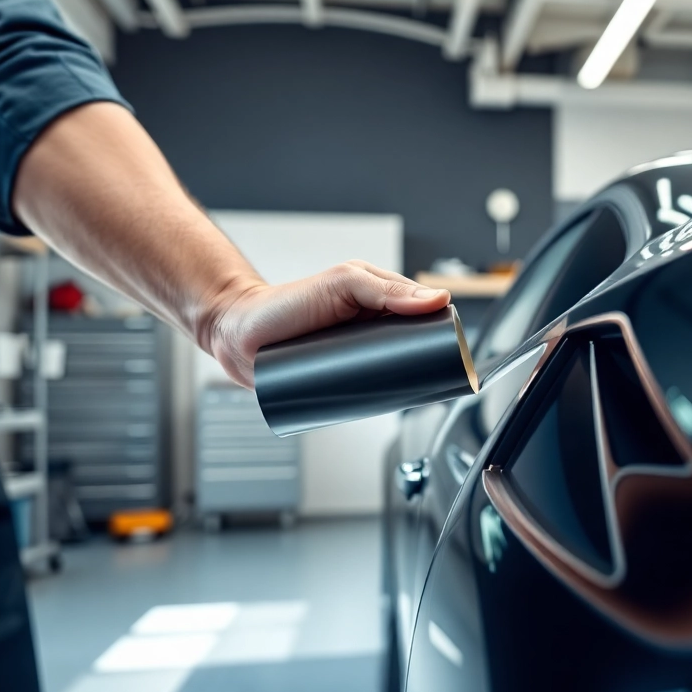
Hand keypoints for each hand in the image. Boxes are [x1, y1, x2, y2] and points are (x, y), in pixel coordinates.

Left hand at [205, 260, 450, 388]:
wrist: (238, 336)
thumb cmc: (284, 304)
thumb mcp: (341, 285)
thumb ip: (385, 288)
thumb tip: (435, 300)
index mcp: (375, 298)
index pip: (421, 313)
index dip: (441, 329)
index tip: (452, 345)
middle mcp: (368, 326)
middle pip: (411, 348)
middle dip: (425, 362)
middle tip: (431, 373)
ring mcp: (354, 355)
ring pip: (392, 373)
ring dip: (405, 384)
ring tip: (409, 390)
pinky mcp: (339, 379)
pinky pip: (368, 392)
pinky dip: (381, 400)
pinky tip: (389, 405)